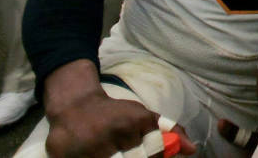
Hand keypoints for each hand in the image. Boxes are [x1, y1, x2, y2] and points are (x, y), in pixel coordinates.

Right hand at [45, 88, 193, 157]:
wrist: (76, 105)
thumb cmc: (115, 114)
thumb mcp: (144, 116)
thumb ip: (171, 132)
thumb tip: (192, 150)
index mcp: (135, 122)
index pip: (154, 154)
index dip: (152, 156)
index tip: (144, 153)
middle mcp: (113, 133)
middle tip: (124, 152)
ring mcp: (89, 147)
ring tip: (110, 151)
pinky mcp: (65, 156)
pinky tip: (94, 155)